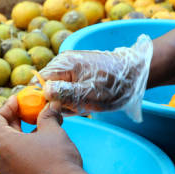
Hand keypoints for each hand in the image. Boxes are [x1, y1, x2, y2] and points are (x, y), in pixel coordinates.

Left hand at [0, 96, 82, 173]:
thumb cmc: (58, 160)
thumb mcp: (53, 132)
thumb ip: (47, 116)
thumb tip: (50, 106)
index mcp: (2, 144)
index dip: (6, 106)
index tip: (21, 101)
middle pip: (0, 133)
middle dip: (16, 120)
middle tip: (31, 111)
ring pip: (9, 148)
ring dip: (22, 135)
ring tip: (42, 128)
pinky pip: (16, 162)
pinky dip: (25, 150)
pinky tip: (43, 148)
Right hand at [32, 34, 152, 121]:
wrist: (135, 74)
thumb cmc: (114, 85)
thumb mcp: (90, 94)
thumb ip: (66, 93)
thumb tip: (43, 91)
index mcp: (64, 63)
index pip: (39, 82)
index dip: (42, 98)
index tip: (52, 111)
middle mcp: (63, 62)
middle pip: (46, 86)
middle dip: (56, 101)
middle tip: (75, 108)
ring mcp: (69, 66)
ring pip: (56, 89)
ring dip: (66, 101)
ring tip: (83, 105)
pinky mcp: (76, 72)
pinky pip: (66, 88)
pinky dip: (73, 98)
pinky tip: (85, 101)